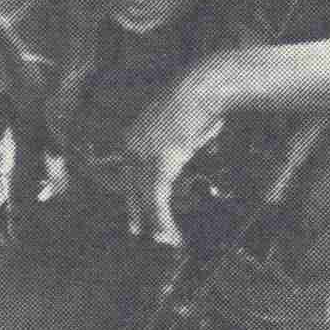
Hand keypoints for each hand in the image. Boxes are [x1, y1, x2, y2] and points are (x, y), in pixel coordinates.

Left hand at [118, 69, 228, 246]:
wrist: (202, 89)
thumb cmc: (197, 102)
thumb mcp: (176, 125)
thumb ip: (173, 143)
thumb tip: (182, 149)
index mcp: (131, 137)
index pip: (127, 176)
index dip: (132, 199)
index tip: (135, 218)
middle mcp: (131, 148)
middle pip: (132, 191)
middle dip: (140, 215)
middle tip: (145, 234)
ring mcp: (143, 157)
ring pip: (145, 200)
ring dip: (157, 224)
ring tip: (167, 241)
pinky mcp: (160, 165)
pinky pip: (158, 200)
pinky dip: (164, 220)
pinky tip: (171, 233)